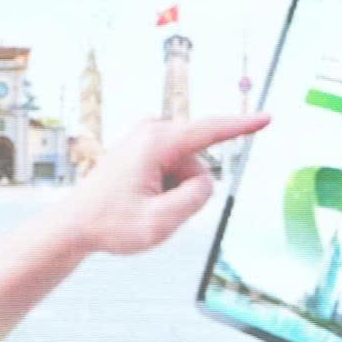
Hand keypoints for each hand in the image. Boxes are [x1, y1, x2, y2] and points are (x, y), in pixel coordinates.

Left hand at [0, 110, 268, 341]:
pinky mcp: (144, 145)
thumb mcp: (160, 223)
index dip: (243, 126)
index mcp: (158, 142)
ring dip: (173, 192)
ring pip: (187, 169)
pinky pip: (173, 169)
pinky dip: (164, 188)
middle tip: (149, 210)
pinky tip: (138, 198)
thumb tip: (205, 182)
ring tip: (139, 205)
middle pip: (197, 164)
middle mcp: (152, 130)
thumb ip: (195, 199)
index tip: (267, 116)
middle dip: (185, 192)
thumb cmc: (110, 224)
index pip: (211, 132)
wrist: (74, 225)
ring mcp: (147, 135)